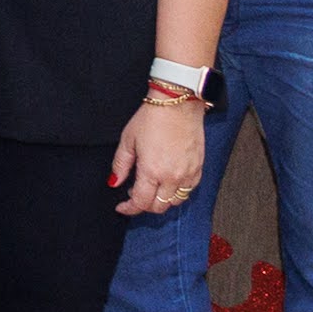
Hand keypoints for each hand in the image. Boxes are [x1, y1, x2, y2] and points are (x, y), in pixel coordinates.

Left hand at [110, 92, 203, 216]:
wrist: (178, 103)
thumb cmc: (153, 117)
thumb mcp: (128, 140)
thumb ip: (120, 165)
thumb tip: (114, 182)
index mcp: (152, 171)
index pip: (140, 202)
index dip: (129, 208)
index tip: (123, 207)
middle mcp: (172, 176)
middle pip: (159, 207)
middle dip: (145, 205)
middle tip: (135, 194)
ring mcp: (188, 173)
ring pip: (175, 202)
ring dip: (162, 200)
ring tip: (152, 188)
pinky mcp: (199, 168)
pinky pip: (189, 190)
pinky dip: (178, 192)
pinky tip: (168, 181)